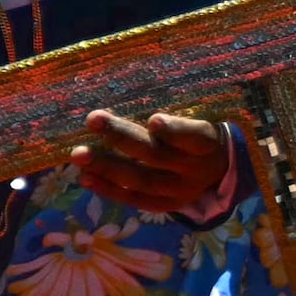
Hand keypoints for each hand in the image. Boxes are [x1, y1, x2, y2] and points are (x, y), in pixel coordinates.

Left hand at [66, 109, 235, 216]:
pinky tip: (85, 177)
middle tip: (93, 119)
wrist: (217, 171)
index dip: (175, 130)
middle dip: (122, 137)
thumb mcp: (196, 119)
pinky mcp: (165, 205)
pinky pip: (135, 199)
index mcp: (206, 143)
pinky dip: (109, 189)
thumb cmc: (195, 134)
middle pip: (156, 154)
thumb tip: (125, 90)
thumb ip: (172, 112)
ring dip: (107, 166)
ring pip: (142, 180)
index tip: (153, 120)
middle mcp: (194, 169)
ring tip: (78, 154)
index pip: (193, 137)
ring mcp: (179, 190)